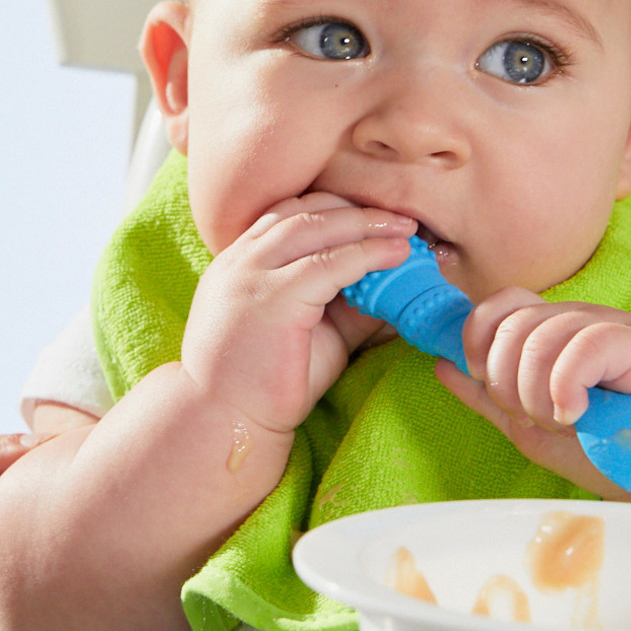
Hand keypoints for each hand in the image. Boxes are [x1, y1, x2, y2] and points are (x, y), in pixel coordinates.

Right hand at [179, 193, 413, 431]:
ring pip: (316, 228)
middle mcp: (239, 261)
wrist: (225, 422)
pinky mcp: (272, 300)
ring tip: (405, 229)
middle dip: (356, 208)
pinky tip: (396, 254)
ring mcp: (251, 277)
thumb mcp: (308, 331)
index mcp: (238, 263)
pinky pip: (329, 264)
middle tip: (399, 216)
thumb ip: (341, 303)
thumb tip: (392, 283)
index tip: (372, 215)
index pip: (287, 214)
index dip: (334, 209)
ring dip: (366, 224)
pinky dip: (368, 253)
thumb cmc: (263, 384)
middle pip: (303, 211)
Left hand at [436, 288, 630, 498]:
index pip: (498, 306)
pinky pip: (581, 346)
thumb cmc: (610, 447)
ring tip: (562, 422)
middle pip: (511, 326)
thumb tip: (442, 365)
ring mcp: (610, 326)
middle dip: (506, 383)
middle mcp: (578, 320)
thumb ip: (489, 397)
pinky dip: (565, 387)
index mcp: (553, 331)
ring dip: (536, 393)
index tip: (489, 385)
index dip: (479, 340)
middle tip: (535, 418)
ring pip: (540, 337)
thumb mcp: (535, 426)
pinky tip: (575, 413)